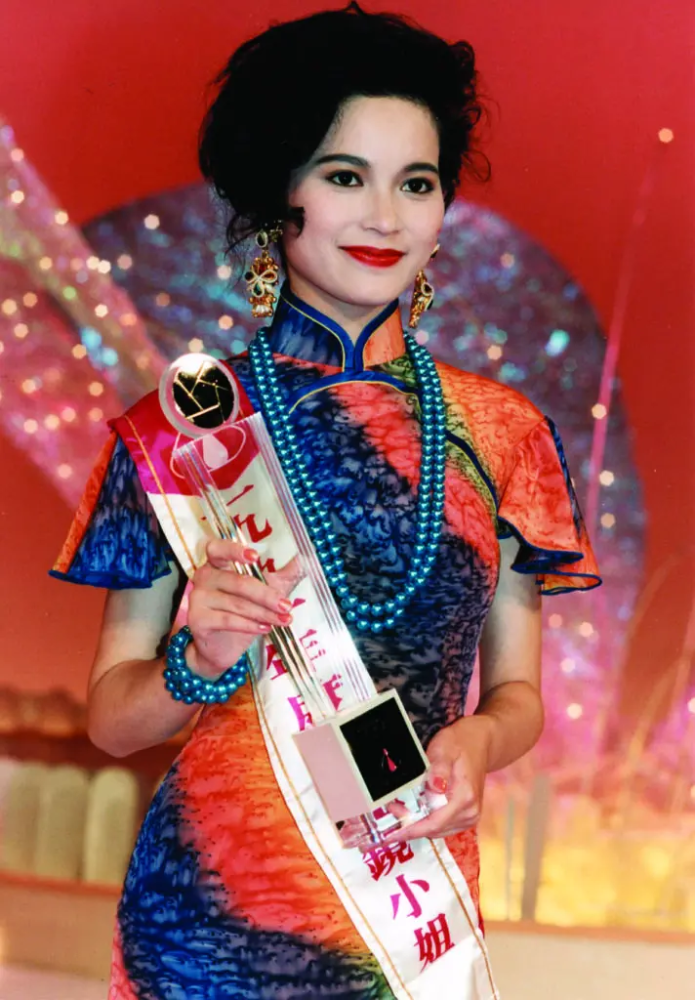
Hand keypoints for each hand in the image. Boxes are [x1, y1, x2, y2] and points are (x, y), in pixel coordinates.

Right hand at [186, 539, 301, 676]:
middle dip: (266, 595)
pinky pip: (228, 620)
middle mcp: (204, 577)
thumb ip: (283, 575)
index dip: (234, 551)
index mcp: (217, 563)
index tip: (256, 557)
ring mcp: (198, 599)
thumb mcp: (265, 591)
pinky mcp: (198, 620)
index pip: (218, 549)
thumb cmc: (242, 613)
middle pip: (238, 582)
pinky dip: (249, 625)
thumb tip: (307, 559)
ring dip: (264, 613)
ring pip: (236, 604)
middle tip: (286, 605)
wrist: (221, 648)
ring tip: (284, 620)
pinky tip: (265, 628)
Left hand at [385, 715, 492, 841]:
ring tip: (399, 812)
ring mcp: (470, 816)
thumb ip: (438, 768)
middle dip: (410, 826)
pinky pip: (443, 826)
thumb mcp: (445, 748)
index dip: (411, 828)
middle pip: (434, 829)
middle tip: (389, 814)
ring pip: (438, 830)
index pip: (434, 823)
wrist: (480, 742)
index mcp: (465, 797)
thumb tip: (434, 787)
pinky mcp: (467, 816)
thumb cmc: (460, 743)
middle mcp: (470, 811)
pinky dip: (427, 822)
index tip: (391, 832)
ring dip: (417, 825)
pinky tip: (415, 812)